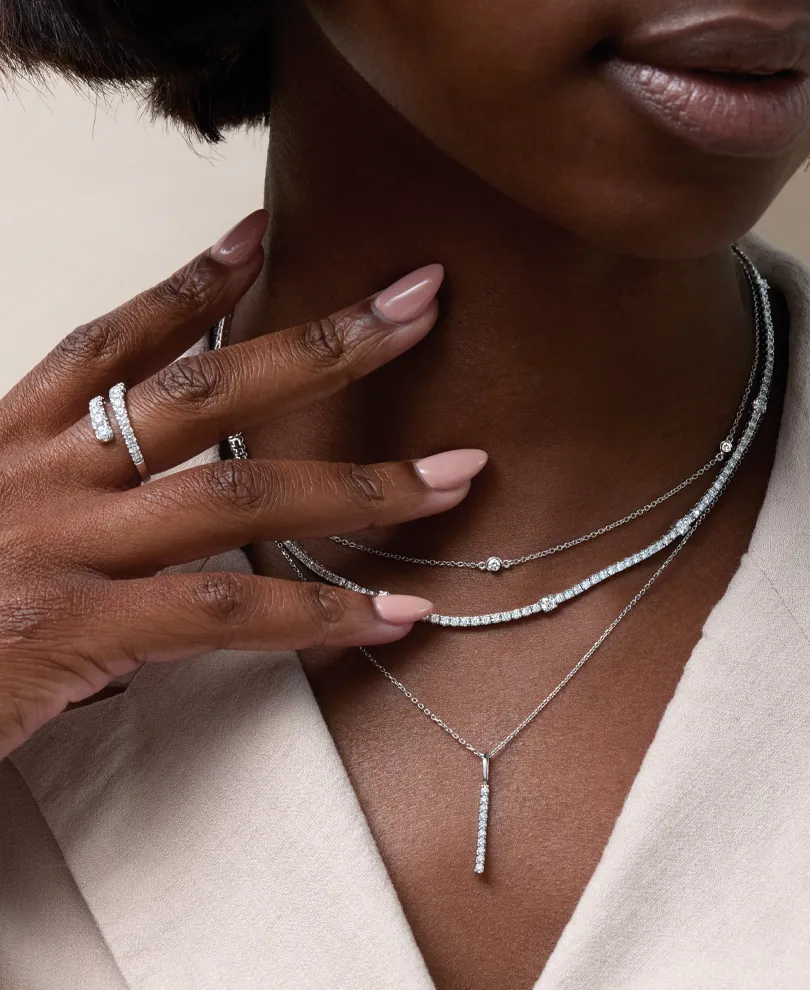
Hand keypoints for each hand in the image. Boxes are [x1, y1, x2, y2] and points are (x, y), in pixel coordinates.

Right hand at [0, 210, 486, 760]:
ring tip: (457, 473)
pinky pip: (231, 611)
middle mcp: (45, 474)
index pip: (114, 338)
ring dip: (363, 484)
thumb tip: (146, 511)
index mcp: (12, 443)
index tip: (261, 232)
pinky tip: (393, 615)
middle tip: (418, 303)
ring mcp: (67, 546)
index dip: (193, 281)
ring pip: (244, 491)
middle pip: (210, 386)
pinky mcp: (78, 630)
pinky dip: (321, 615)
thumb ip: (62, 506)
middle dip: (326, 344)